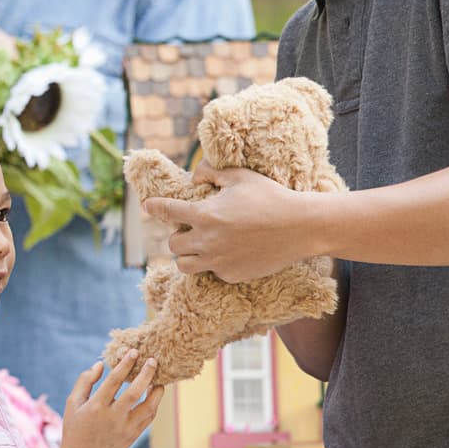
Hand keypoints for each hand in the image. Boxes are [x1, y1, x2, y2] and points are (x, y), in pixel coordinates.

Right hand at [49, 349, 160, 447]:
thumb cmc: (75, 428)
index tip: (133, 352)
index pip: (114, 381)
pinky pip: (148, 418)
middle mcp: (112, 418)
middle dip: (146, 374)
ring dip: (156, 391)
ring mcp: (125, 429)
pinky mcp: (133, 436)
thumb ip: (85, 381)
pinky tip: (153, 394)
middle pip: (135, 392)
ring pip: (148, 407)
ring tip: (158, 379)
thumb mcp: (73, 403)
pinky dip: (154, 405)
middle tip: (153, 360)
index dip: (125, 364)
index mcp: (96, 407)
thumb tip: (101, 365)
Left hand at [143, 164, 310, 282]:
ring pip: (185, 266)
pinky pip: (212, 273)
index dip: (154, 206)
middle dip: (178, 236)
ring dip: (187, 256)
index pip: (168, 211)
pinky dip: (214, 265)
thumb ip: (212, 172)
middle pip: (173, 245)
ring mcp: (218, 262)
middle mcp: (206, 241)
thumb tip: (194, 174)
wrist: (301, 227)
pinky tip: (228, 254)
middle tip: (189, 230)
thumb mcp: (240, 176)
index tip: (147, 205)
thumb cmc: (271, 197)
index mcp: (204, 214)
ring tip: (199, 247)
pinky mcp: (232, 276)